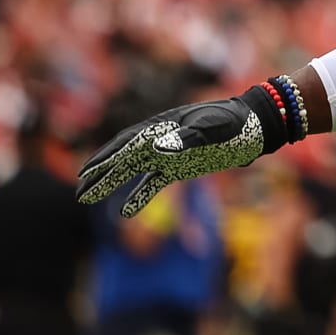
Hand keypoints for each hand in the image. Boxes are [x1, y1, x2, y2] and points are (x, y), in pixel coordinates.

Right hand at [77, 84, 289, 217]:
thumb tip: (155, 148)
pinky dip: (139, 195)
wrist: (257, 125)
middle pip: (123, 157)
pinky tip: (125, 211)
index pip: (127, 144)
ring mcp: (169, 152)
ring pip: (133, 170)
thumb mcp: (212, 128)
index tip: (86, 173)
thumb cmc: (234, 123)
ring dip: (111, 184)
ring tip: (88, 199)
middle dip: (100, 173)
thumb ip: (185, 138)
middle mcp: (160, 138)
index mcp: (163, 125)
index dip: (106, 158)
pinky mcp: (181, 166)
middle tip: (79, 190)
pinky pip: (154, 182)